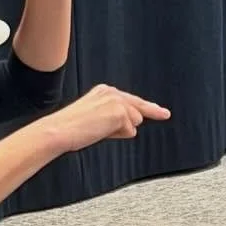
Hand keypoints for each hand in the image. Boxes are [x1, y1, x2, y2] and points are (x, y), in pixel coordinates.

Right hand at [49, 84, 169, 153]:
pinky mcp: (120, 113)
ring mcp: (116, 101)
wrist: (60, 131)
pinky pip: (130, 130)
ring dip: (122, 131)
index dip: (146, 106)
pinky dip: (119, 135)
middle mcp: (111, 92)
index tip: (159, 109)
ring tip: (100, 131)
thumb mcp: (93, 117)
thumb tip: (131, 127)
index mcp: (104, 90)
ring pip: (135, 120)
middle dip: (152, 111)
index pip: (130, 99)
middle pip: (138, 107)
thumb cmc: (71, 128)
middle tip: (166, 114)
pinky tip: (102, 133)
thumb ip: (112, 117)